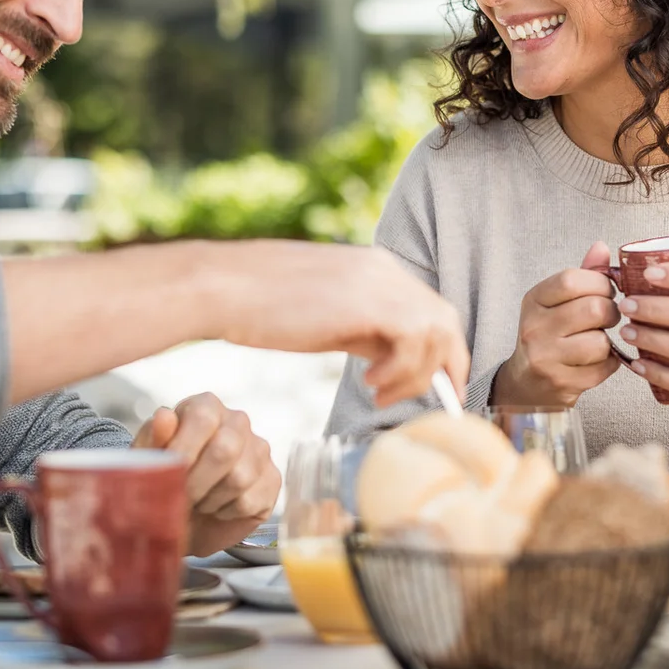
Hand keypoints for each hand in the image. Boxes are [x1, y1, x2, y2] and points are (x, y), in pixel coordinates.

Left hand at [133, 392, 280, 557]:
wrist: (185, 516)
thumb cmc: (165, 479)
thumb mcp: (148, 459)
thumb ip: (152, 437)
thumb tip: (164, 417)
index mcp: (206, 406)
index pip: (203, 419)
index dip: (184, 451)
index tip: (167, 475)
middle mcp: (238, 421)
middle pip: (224, 450)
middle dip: (196, 482)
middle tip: (180, 497)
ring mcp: (259, 450)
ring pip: (238, 478)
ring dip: (209, 500)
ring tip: (197, 500)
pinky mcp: (272, 480)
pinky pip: (250, 501)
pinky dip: (225, 513)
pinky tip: (215, 508)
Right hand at [209, 241, 468, 406]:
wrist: (222, 287)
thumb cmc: (259, 306)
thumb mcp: (326, 319)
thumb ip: (363, 331)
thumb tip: (390, 358)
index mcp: (374, 269)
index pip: (430, 309)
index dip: (440, 351)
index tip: (432, 385)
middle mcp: (384, 269)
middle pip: (446, 319)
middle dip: (444, 366)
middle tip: (420, 399)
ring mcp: (378, 281)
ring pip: (437, 330)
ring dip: (417, 373)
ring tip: (380, 393)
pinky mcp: (368, 300)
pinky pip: (415, 338)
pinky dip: (402, 369)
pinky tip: (369, 382)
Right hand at [492, 242, 621, 408]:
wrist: (526, 384)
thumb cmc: (548, 336)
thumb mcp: (556, 302)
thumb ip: (581, 275)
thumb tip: (601, 247)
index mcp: (533, 300)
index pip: (571, 280)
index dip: (599, 282)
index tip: (605, 291)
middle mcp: (534, 328)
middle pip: (593, 309)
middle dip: (611, 312)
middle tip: (607, 318)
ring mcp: (545, 358)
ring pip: (600, 342)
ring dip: (608, 342)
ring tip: (598, 341)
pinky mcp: (561, 383)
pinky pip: (603, 368)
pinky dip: (608, 364)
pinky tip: (595, 362)